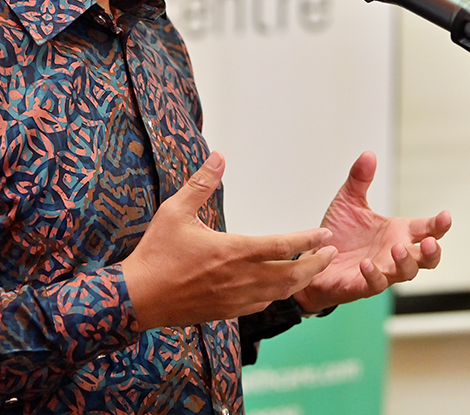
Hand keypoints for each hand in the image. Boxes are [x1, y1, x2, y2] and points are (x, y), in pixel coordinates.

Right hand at [120, 151, 336, 330]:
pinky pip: (262, 304)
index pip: (282, 246)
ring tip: (314, 268)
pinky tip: (281, 286)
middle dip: (316, 264)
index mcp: (232, 252)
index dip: (307, 240)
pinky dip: (279, 294)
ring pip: (280, 293)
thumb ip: (200, 184)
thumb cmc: (156, 254)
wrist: (137, 298)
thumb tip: (218, 156)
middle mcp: (240, 278)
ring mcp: (235, 299)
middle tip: (331, 253)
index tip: (325, 233)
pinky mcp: (226, 312)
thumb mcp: (175, 211)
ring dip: (301, 280)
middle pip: (291, 275)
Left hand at [292, 152, 450, 314]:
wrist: (313, 258)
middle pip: (427, 258)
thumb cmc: (338, 234)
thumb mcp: (348, 202)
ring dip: (405, 262)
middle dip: (432, 252)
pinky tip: (367, 264)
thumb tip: (368, 154)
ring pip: (406, 273)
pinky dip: (374, 275)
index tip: (445, 216)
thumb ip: (360, 180)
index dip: (439, 225)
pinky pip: (376, 284)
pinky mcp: (363, 284)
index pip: (427, 229)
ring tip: (396, 248)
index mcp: (397, 232)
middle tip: (430, 242)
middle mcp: (394, 253)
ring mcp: (382, 270)